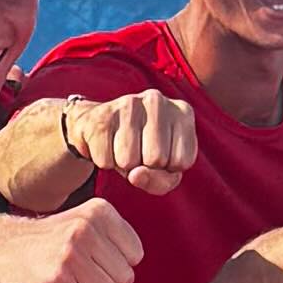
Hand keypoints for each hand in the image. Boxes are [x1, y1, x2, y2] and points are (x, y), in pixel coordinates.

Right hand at [0, 198, 143, 282]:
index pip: (135, 255)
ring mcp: (68, 256)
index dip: (117, 262)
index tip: (96, 256)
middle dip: (106, 281)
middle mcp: (85, 230)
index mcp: (99, 212)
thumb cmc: (51, 238)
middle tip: (82, 270)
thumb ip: (116, 236)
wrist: (3, 245)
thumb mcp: (85, 220)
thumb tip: (135, 266)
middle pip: (124, 277)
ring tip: (71, 278)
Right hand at [63, 88, 196, 192]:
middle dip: (144, 166)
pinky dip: (105, 162)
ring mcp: (128, 103)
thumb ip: (161, 181)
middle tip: (138, 151)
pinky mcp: (101, 116)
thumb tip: (135, 174)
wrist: (100, 127)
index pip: (181, 161)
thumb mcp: (163, 170)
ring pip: (129, 162)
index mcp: (183, 112)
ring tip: (122, 147)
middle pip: (156, 160)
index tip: (159, 153)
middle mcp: (157, 100)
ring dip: (124, 165)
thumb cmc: (142, 150)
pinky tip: (107, 144)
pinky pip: (105, 161)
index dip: (167, 168)